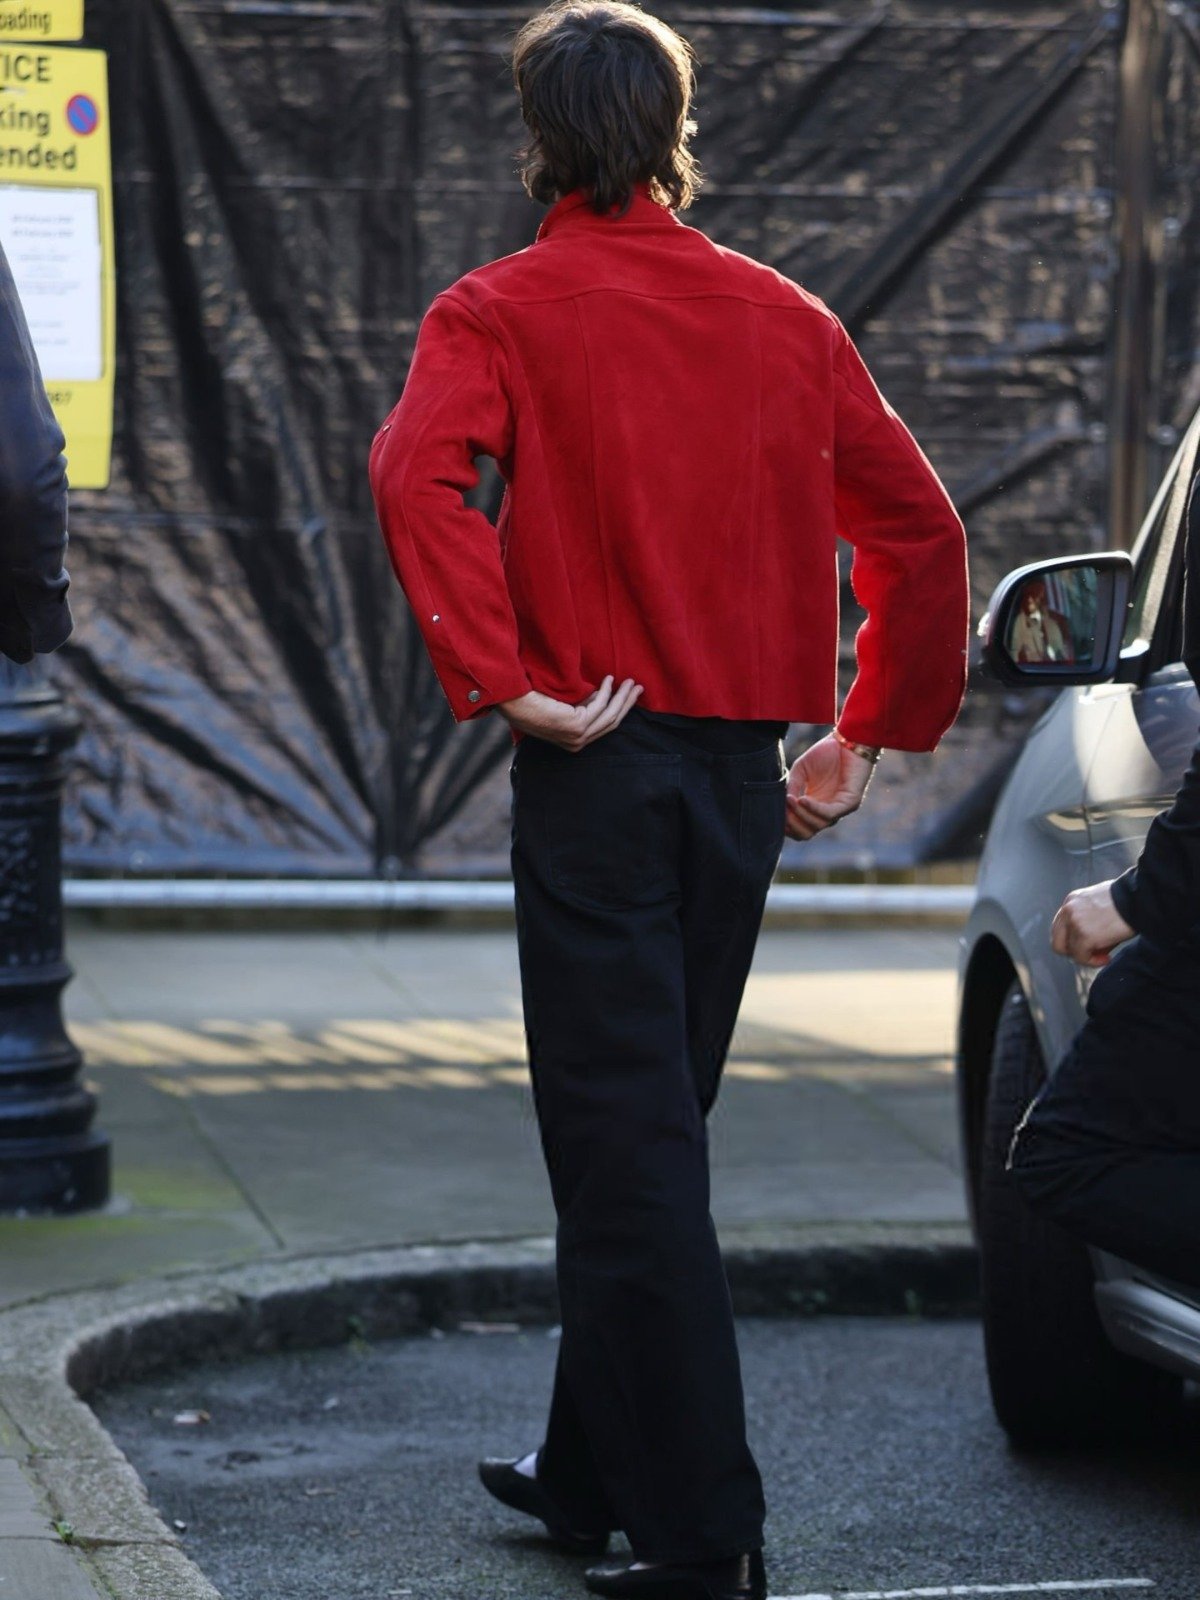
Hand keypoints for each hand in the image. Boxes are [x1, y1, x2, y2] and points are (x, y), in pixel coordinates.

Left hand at [498, 675, 642, 751]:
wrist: (515, 705)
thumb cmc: (532, 704)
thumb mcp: (562, 708)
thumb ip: (580, 707)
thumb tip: (599, 695)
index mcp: (575, 741)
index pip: (604, 726)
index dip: (620, 710)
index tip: (629, 695)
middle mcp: (577, 743)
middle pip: (612, 722)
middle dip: (627, 703)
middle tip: (638, 688)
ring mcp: (577, 737)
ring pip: (610, 715)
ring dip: (622, 697)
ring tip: (629, 682)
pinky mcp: (576, 727)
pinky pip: (599, 707)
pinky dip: (606, 692)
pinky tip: (608, 680)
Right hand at [786, 733, 875, 840]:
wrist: (849, 738)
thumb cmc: (825, 752)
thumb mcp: (800, 771)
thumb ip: (792, 788)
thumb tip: (782, 806)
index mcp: (815, 805)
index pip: (799, 827)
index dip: (785, 825)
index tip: (774, 814)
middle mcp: (827, 810)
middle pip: (807, 833)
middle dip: (792, 826)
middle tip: (782, 812)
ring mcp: (839, 809)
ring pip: (817, 825)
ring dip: (800, 815)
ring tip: (790, 800)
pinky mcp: (850, 803)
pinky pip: (829, 814)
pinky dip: (813, 809)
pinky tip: (802, 800)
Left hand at [1050, 880, 1134, 966]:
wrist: (1139, 899)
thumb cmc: (1128, 902)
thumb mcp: (1100, 904)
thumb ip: (1088, 919)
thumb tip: (1089, 946)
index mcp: (1072, 901)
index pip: (1060, 927)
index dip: (1073, 940)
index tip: (1089, 945)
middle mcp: (1068, 910)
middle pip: (1058, 941)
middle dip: (1073, 951)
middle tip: (1091, 954)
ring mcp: (1074, 923)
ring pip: (1069, 951)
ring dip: (1086, 957)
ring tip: (1104, 956)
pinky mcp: (1084, 936)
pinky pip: (1081, 957)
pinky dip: (1093, 962)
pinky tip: (1107, 958)